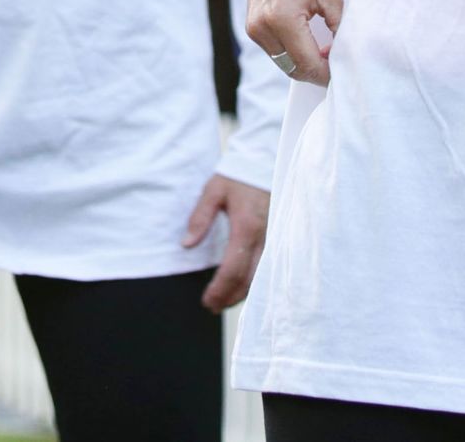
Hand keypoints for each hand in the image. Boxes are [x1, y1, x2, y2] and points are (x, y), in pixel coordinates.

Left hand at [183, 174, 269, 311]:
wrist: (266, 158)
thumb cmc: (238, 174)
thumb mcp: (213, 190)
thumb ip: (200, 218)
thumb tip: (187, 245)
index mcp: (246, 227)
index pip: (232, 270)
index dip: (219, 290)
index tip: (206, 301)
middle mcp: (264, 236)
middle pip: (249, 280)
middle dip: (230, 297)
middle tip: (212, 306)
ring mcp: (274, 237)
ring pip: (261, 276)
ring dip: (243, 292)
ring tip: (224, 300)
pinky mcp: (278, 235)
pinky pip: (267, 266)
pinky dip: (254, 280)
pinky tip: (243, 284)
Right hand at [242, 0, 343, 85]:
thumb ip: (338, 21)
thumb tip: (347, 48)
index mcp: (283, 20)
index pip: (309, 64)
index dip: (329, 73)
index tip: (347, 70)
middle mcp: (264, 30)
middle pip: (294, 70)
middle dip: (318, 72)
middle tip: (341, 64)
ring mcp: (254, 29)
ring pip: (284, 63)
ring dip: (305, 63)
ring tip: (329, 52)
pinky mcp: (252, 26)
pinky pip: (276, 51)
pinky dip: (293, 53)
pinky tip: (312, 43)